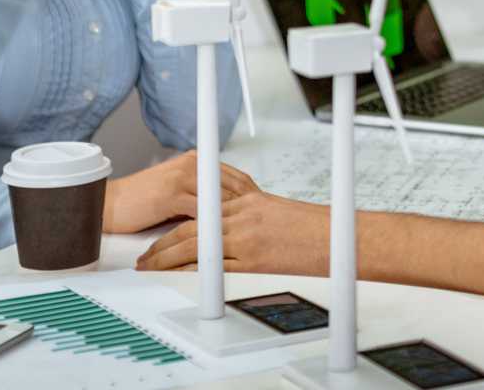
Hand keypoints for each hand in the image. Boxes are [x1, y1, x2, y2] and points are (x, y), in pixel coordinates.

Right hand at [102, 151, 262, 234]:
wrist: (112, 203)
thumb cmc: (143, 202)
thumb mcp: (178, 193)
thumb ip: (201, 196)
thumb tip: (228, 211)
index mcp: (196, 162)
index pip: (234, 176)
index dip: (251, 195)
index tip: (264, 211)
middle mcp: (192, 165)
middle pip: (232, 186)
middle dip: (249, 208)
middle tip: (263, 225)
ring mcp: (183, 178)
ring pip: (220, 199)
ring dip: (236, 218)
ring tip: (251, 234)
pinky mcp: (173, 194)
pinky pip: (202, 212)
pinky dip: (214, 226)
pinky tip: (225, 239)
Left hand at [135, 189, 326, 273]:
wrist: (338, 236)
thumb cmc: (312, 228)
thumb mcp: (276, 212)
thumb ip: (249, 218)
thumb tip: (229, 231)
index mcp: (248, 202)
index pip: (200, 211)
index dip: (175, 224)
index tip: (159, 236)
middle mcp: (243, 217)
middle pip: (191, 230)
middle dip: (162, 245)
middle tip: (146, 258)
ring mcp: (247, 239)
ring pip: (196, 248)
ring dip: (167, 260)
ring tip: (151, 270)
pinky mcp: (254, 261)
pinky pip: (215, 269)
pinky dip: (192, 274)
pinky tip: (178, 281)